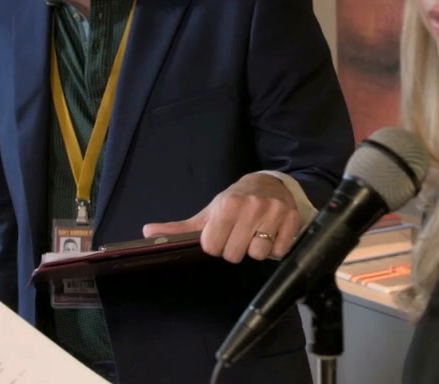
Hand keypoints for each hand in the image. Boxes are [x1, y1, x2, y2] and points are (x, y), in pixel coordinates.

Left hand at [142, 173, 300, 263]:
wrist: (269, 184)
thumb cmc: (235, 202)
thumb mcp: (209, 212)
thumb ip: (180, 228)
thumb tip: (147, 232)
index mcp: (227, 205)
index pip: (213, 247)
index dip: (215, 246)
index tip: (221, 236)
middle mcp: (251, 207)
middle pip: (235, 255)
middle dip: (235, 249)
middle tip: (238, 235)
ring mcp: (274, 213)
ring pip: (259, 255)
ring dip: (256, 250)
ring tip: (255, 235)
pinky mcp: (291, 220)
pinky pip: (279, 251)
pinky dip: (275, 248)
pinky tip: (270, 235)